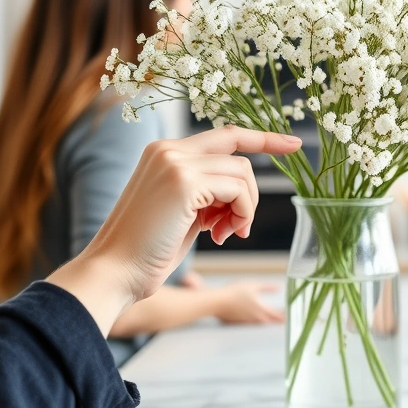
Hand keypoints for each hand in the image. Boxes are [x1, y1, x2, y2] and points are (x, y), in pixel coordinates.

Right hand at [47, 126, 300, 335]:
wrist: (114, 272)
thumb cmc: (147, 251)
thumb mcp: (182, 213)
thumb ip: (208, 194)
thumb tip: (241, 194)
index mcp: (165, 153)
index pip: (225, 135)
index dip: (261, 137)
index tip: (293, 143)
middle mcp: (169, 150)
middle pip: (238, 153)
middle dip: (252, 190)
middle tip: (242, 226)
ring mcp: (176, 162)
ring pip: (242, 173)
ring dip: (244, 209)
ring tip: (225, 235)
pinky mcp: (184, 180)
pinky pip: (238, 190)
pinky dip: (241, 214)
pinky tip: (221, 235)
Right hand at [215, 281, 283, 323]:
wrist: (217, 302)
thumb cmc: (234, 292)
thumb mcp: (253, 285)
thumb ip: (267, 287)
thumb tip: (278, 288)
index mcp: (262, 310)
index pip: (279, 317)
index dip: (287, 318)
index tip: (293, 317)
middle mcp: (256, 319)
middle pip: (272, 323)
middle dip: (279, 321)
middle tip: (286, 319)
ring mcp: (248, 323)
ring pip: (262, 325)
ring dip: (269, 322)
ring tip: (274, 319)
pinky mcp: (240, 324)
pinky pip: (253, 325)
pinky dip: (258, 323)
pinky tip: (257, 319)